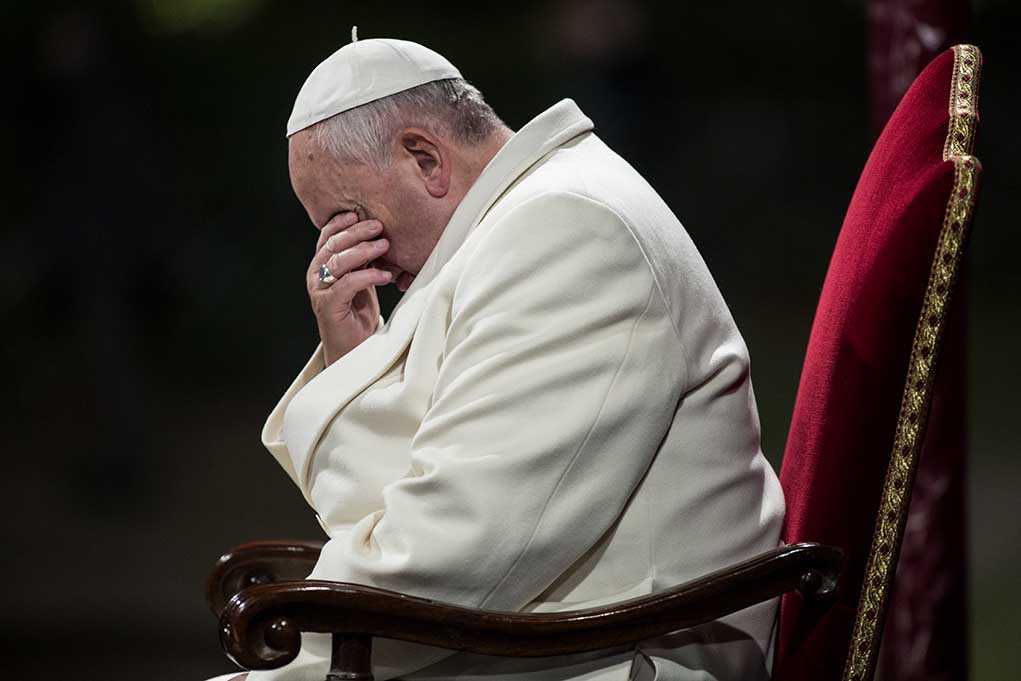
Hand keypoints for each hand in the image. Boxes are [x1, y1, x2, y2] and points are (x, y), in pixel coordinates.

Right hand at [307, 212, 392, 365]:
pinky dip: (368, 276)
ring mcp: (320, 291)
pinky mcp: (329, 306)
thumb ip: (362, 259)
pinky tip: (385, 275)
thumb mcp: (362, 279)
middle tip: (379, 226)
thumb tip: (379, 234)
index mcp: (321, 265)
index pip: (327, 237)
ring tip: (385, 246)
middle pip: (332, 245)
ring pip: (338, 262)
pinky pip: (347, 284)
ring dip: (363, 251)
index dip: (341, 223)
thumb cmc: (358, 312)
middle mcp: (316, 276)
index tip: (359, 213)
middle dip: (356, 232)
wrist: (353, 348)